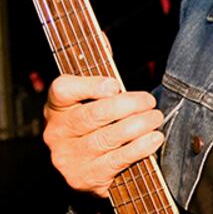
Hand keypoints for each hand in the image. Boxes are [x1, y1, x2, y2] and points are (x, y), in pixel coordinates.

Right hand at [42, 75, 164, 196]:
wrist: (89, 168)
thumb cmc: (96, 123)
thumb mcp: (92, 96)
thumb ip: (100, 67)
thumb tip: (101, 36)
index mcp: (57, 106)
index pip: (63, 89)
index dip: (90, 85)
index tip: (115, 85)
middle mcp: (57, 132)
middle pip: (93, 115)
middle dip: (128, 105)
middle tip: (149, 102)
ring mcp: (69, 157)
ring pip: (107, 138)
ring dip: (138, 126)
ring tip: (155, 118)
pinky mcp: (84, 178)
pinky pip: (116, 160)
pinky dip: (140, 148)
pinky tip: (154, 138)